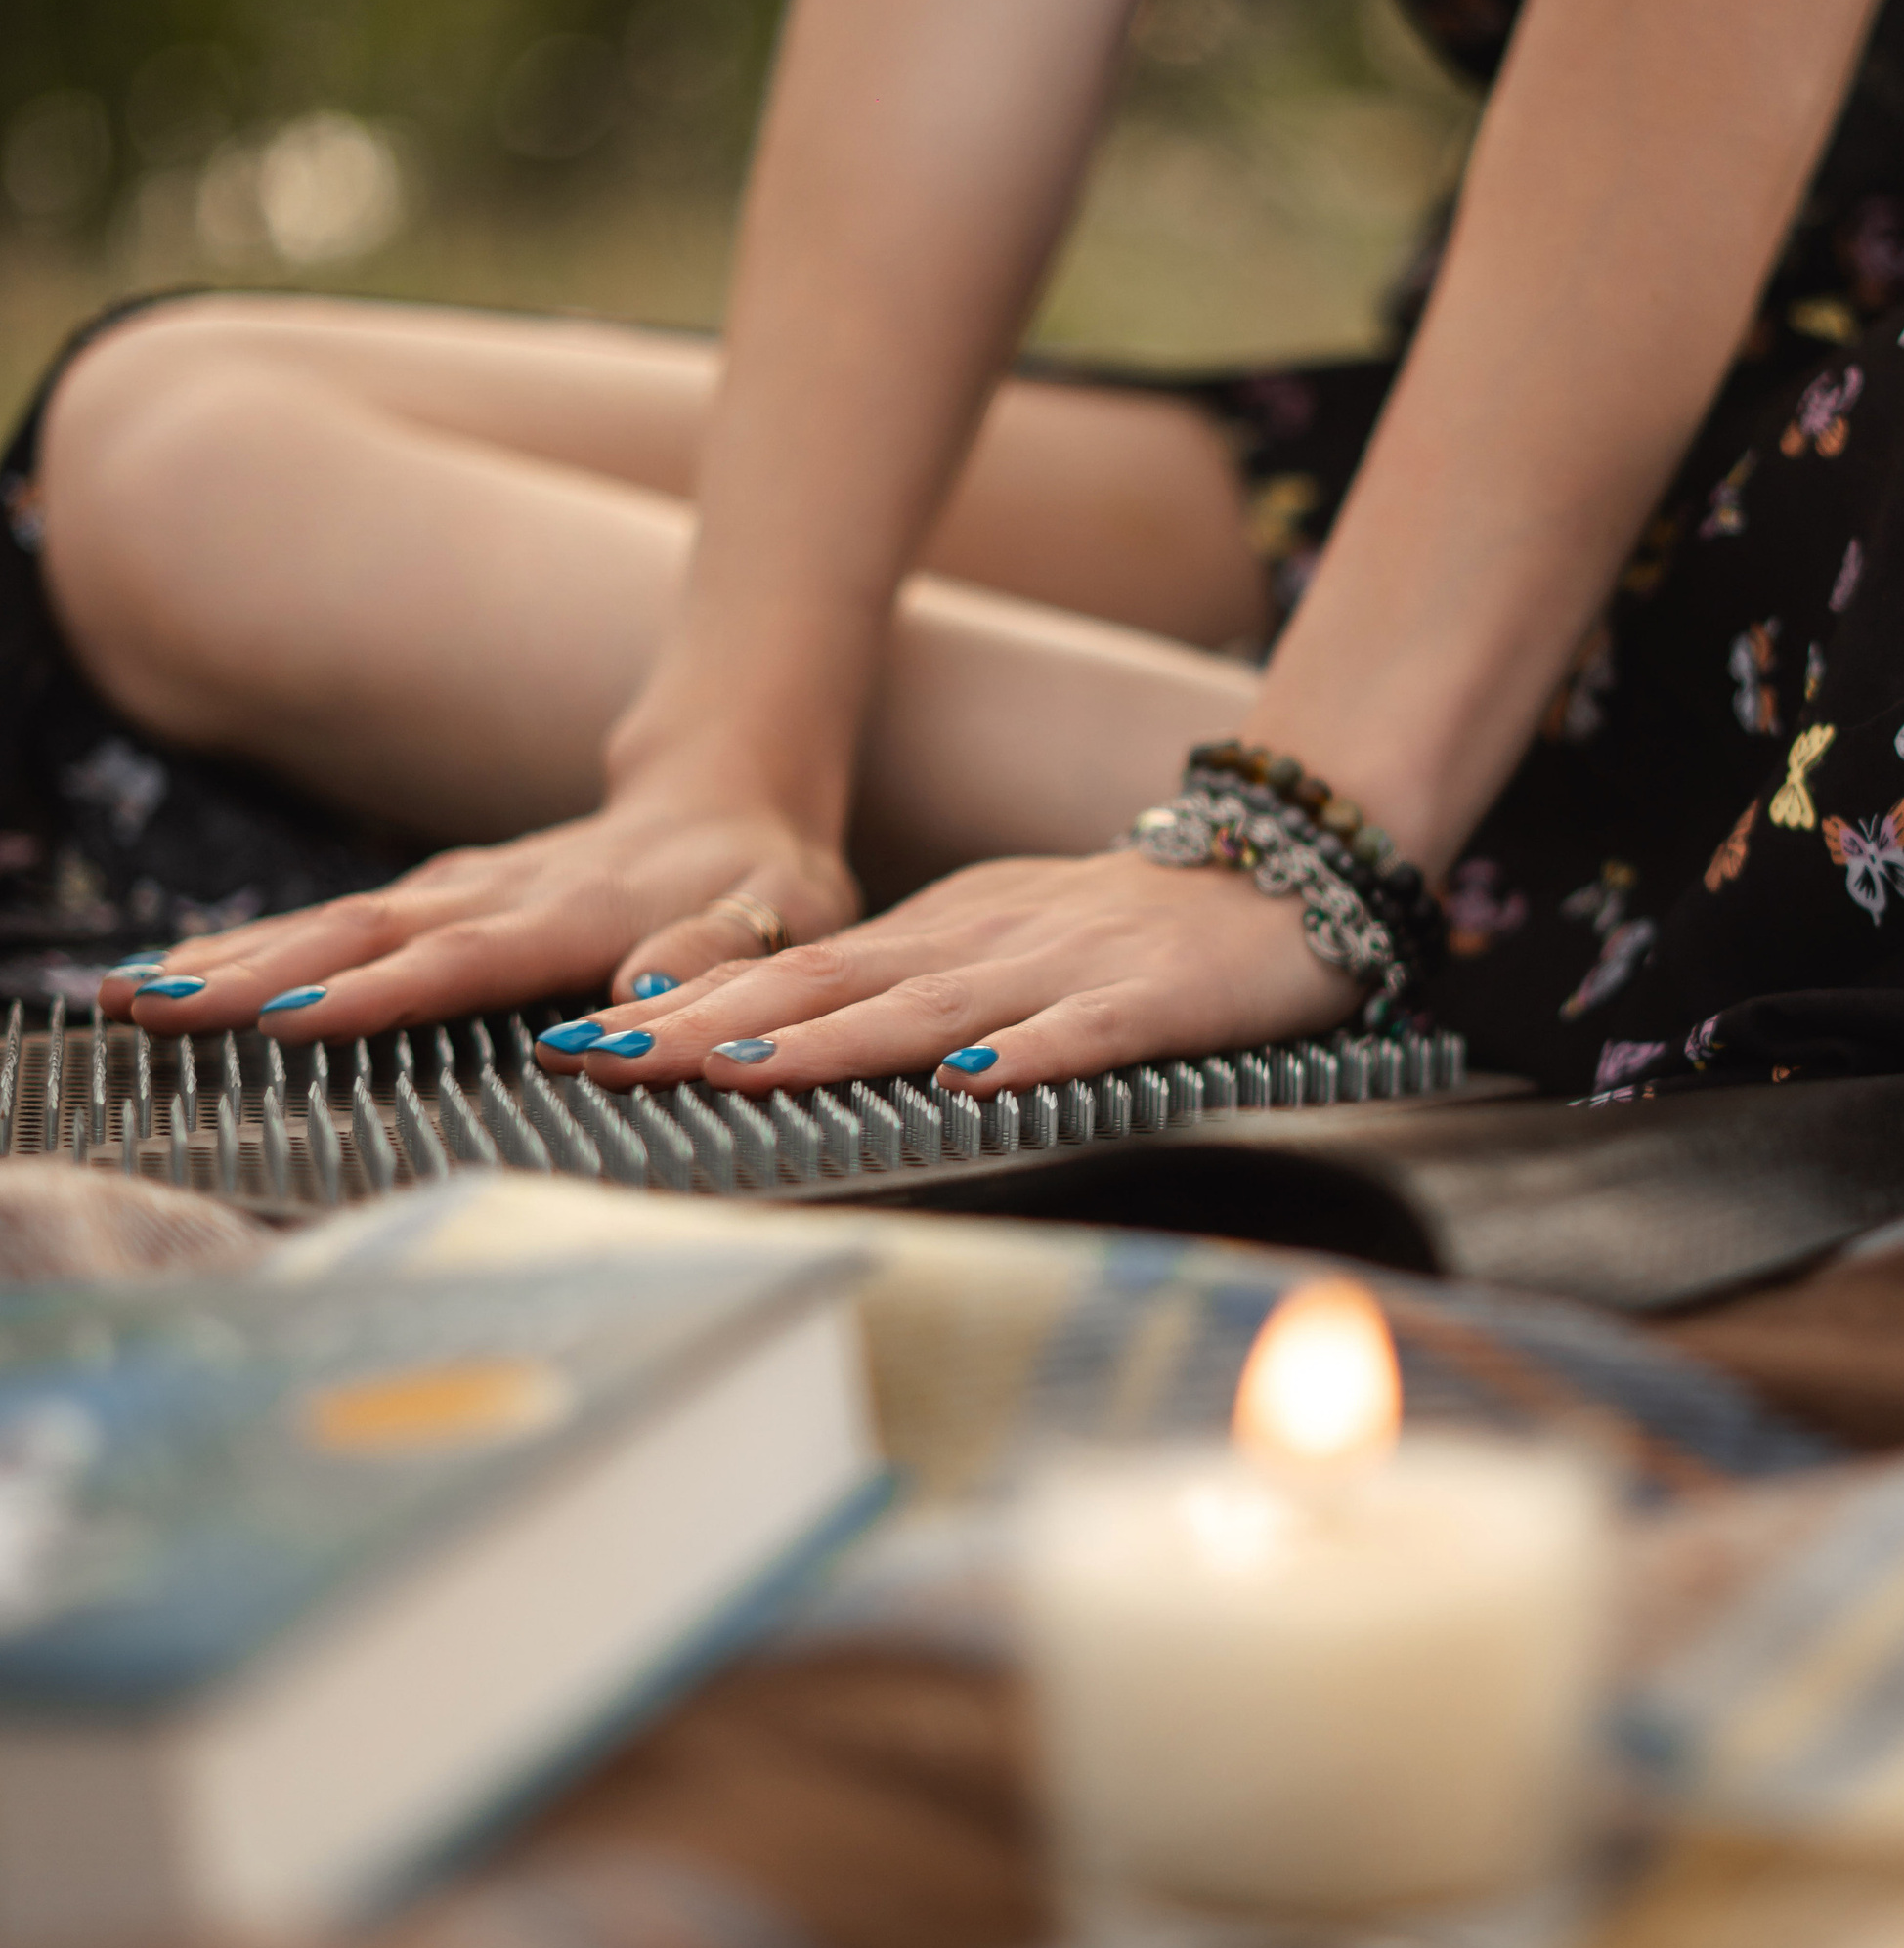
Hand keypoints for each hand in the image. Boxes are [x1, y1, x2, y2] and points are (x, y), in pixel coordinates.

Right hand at [101, 800, 857, 1039]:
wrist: (733, 790)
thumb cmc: (765, 877)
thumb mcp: (779, 915)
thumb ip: (713, 960)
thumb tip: (635, 1022)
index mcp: (581, 909)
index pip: (469, 956)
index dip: (384, 992)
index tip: (292, 1022)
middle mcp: (503, 891)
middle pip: (365, 933)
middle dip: (257, 975)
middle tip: (155, 1011)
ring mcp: (462, 888)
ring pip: (336, 924)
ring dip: (235, 960)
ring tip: (134, 999)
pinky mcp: (441, 895)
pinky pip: (339, 926)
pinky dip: (257, 950)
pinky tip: (183, 979)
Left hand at [529, 850, 1354, 1092]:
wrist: (1286, 865)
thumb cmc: (1133, 928)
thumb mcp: (995, 942)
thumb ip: (900, 989)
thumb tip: (773, 1040)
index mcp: (938, 935)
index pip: (789, 975)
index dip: (682, 1009)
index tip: (573, 1046)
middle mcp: (981, 945)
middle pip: (827, 989)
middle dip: (707, 1027)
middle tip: (594, 1061)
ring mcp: (1065, 969)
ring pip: (928, 1009)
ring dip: (826, 1042)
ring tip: (728, 1070)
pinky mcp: (1154, 1000)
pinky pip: (1086, 1034)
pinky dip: (1028, 1056)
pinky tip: (972, 1082)